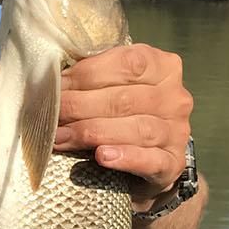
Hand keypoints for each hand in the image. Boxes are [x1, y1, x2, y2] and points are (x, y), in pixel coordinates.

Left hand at [53, 44, 192, 211]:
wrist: (146, 163)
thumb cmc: (122, 116)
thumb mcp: (113, 88)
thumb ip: (94, 79)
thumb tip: (53, 81)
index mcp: (163, 68)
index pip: (128, 63)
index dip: (87, 74)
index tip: (58, 86)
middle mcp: (175, 98)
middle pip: (126, 99)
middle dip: (81, 106)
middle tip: (51, 116)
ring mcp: (177, 132)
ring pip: (137, 128)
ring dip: (92, 132)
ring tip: (62, 137)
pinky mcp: (173, 164)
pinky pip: (151, 160)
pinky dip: (125, 157)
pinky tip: (102, 157)